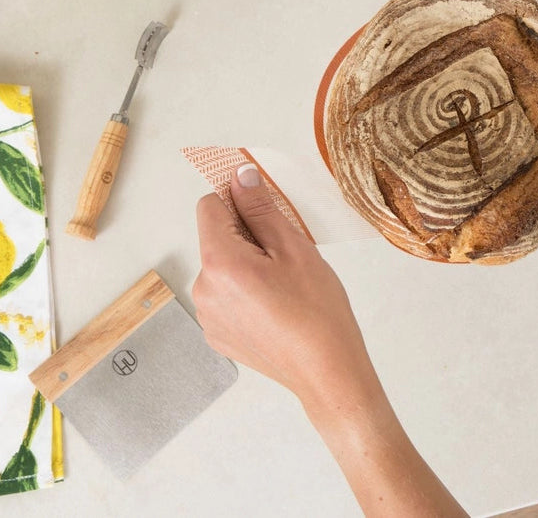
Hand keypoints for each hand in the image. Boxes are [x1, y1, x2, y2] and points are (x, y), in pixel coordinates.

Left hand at [192, 163, 380, 416]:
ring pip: (221, 267)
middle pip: (215, 238)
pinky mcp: (217, 334)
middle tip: (285, 256)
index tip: (265, 212)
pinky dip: (244, 291)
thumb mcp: (294, 247)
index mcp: (219, 263)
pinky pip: (224, 295)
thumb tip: (240, 176)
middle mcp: (203, 289)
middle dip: (246, 235)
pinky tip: (274, 306)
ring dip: (245, 264)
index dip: (238, 201)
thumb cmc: (317, 309)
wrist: (326, 370)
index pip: (209, 206)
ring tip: (282, 285)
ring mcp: (207, 316)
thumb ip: (261, 208)